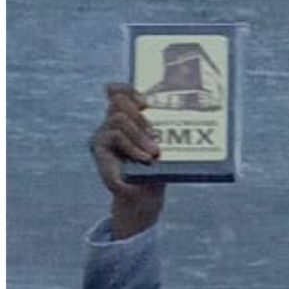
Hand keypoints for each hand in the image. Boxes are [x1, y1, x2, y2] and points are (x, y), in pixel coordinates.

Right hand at [90, 84, 165, 236]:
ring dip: (139, 134)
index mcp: (129, 117)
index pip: (120, 92)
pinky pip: (115, 136)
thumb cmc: (158, 170)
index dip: (129, 90)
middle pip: (119, 102)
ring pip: (119, 119)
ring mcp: (104, 132)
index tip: (146, 102)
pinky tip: (145, 158)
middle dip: (140, 116)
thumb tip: (191, 120)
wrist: (144, 197)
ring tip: (154, 151)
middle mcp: (113, 121)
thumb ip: (168, 132)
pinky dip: (132, 146)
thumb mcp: (166, 149)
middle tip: (156, 134)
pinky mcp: (97, 146)